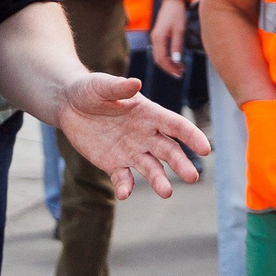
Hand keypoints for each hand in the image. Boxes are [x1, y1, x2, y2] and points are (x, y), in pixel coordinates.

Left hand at [56, 71, 210, 197]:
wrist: (70, 105)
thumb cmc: (90, 89)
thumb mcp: (101, 86)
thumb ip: (118, 88)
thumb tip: (136, 83)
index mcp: (150, 114)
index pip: (176, 126)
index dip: (191, 136)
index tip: (205, 149)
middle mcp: (146, 135)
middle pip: (169, 151)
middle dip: (181, 163)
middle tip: (192, 177)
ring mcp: (131, 151)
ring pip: (151, 168)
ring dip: (159, 180)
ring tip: (166, 193)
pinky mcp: (114, 164)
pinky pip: (123, 178)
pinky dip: (125, 186)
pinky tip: (124, 192)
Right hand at [151, 0, 187, 76]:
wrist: (172, 1)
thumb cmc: (177, 14)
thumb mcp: (179, 30)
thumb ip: (177, 46)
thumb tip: (176, 61)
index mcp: (158, 38)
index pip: (162, 59)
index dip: (170, 68)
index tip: (179, 73)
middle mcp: (154, 39)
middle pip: (158, 60)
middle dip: (168, 68)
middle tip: (180, 73)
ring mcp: (155, 38)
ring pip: (158, 56)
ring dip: (167, 64)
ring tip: (179, 68)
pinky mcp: (157, 36)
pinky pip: (159, 51)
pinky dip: (166, 58)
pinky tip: (174, 60)